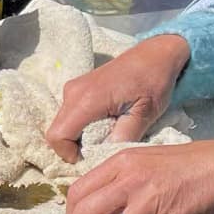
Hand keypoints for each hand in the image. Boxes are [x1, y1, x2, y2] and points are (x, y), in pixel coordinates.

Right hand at [45, 34, 189, 162]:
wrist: (156, 54)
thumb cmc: (153, 81)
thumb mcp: (144, 114)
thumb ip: (123, 137)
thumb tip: (105, 157)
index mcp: (87, 99)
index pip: (57, 136)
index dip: (69, 155)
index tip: (91, 159)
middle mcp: (73, 92)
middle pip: (57, 132)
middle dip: (74, 148)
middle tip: (102, 150)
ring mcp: (73, 88)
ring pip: (62, 124)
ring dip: (78, 137)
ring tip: (107, 136)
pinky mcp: (78, 88)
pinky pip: (70, 116)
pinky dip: (81, 127)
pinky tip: (105, 124)